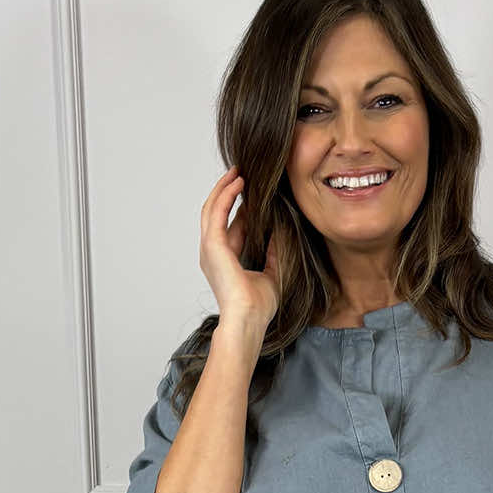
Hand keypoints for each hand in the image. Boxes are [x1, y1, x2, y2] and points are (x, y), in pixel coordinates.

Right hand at [199, 165, 283, 326]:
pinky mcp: (212, 246)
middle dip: (226, 192)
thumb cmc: (258, 307)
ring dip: (224, 188)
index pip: (230, 227)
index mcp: (223, 260)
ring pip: (212, 208)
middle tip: (241, 174)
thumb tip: (283, 231)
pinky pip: (217, 212)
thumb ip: (275, 252)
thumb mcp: (273, 273)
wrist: (248, 320)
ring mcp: (209, 248)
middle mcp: (212, 252)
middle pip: (215, 212)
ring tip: (238, 172)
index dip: (240, 208)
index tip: (254, 193)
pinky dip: (226, 195)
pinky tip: (238, 183)